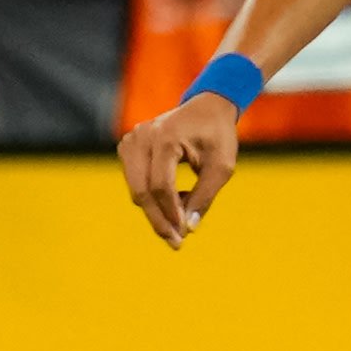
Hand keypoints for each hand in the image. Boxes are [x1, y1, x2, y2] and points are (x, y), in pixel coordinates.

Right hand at [118, 90, 245, 244]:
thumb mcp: (222, 166)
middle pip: (141, 190)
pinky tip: (176, 200)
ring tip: (182, 220)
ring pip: (136, 189)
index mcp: (166, 138)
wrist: (208, 107)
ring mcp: (131, 140)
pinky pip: (135, 182)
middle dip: (159, 220)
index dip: (171, 212)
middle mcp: (142, 137)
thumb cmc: (218, 136)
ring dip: (156, 210)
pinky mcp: (128, 147)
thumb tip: (188, 228)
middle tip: (176, 243)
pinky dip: (152, 196)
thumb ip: (205, 196)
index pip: (161, 185)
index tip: (185, 233)